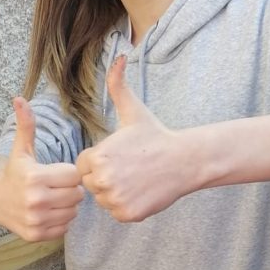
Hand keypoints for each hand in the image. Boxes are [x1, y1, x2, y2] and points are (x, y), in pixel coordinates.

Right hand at [0, 98, 83, 240]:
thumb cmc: (15, 172)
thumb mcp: (21, 149)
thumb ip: (26, 125)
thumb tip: (19, 98)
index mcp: (35, 177)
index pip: (74, 175)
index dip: (68, 173)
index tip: (56, 172)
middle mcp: (36, 201)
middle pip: (76, 195)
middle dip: (69, 189)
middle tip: (55, 186)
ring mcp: (36, 220)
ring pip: (73, 212)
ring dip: (67, 206)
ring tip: (52, 199)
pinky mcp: (36, 235)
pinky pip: (64, 227)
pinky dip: (60, 221)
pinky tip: (47, 212)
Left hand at [76, 56, 193, 221]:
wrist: (185, 161)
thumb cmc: (156, 136)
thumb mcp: (134, 111)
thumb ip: (118, 85)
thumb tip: (119, 56)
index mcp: (97, 157)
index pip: (83, 166)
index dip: (99, 161)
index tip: (120, 156)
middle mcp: (103, 180)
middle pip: (91, 184)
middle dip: (105, 177)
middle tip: (129, 168)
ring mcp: (115, 199)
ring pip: (103, 199)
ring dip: (114, 192)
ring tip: (135, 179)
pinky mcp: (127, 214)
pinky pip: (116, 211)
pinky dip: (126, 205)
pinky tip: (141, 191)